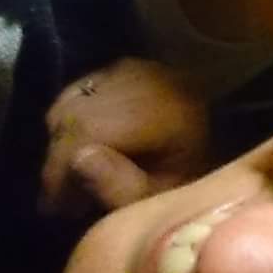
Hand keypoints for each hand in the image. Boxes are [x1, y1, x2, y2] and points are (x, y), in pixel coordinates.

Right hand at [39, 58, 210, 217]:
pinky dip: (71, 119)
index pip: (92, 130)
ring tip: (72, 178)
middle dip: (59, 161)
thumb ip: (121, 186)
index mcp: (169, 113)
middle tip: (61, 199)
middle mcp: (155, 80)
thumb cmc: (189, 182)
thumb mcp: (159, 197)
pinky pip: (80, 90)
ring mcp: (141, 68)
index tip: (56, 207)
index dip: (62, 169)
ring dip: (62, 142)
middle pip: (79, 116)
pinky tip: (82, 148)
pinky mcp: (128, 65)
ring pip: (73, 103)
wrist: (217, 154)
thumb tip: (78, 159)